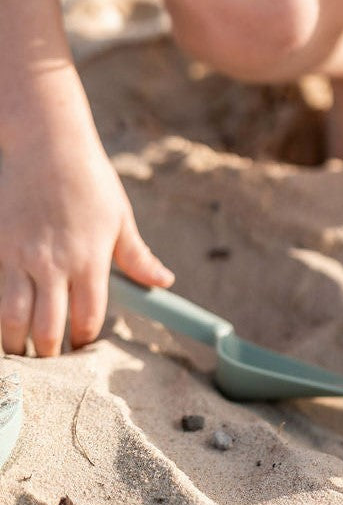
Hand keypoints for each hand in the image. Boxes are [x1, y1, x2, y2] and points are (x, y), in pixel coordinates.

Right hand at [0, 125, 173, 355]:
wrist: (47, 143)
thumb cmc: (89, 179)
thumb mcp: (118, 216)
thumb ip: (136, 256)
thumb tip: (163, 282)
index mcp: (90, 258)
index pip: (88, 317)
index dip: (86, 341)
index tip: (84, 350)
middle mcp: (54, 263)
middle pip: (48, 329)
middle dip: (50, 353)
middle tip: (52, 361)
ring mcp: (20, 257)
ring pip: (12, 320)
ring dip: (18, 344)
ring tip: (24, 353)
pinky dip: (0, 318)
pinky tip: (7, 324)